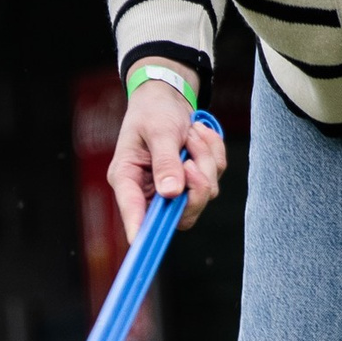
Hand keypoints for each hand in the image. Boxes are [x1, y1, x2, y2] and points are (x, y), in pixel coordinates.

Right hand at [110, 81, 227, 241]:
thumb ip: (165, 161)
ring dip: (204, 160)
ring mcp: (173, 189)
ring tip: (190, 135)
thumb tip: (171, 193)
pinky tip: (197, 135)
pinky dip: (212, 153)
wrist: (168, 97)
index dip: (138, 229)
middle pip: (178, 215)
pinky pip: (214, 179)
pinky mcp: (193, 182)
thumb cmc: (154, 111)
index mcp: (127, 178)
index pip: (132, 210)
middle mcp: (149, 190)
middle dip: (195, 186)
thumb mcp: (159, 131)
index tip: (141, 244)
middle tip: (192, 160)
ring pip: (202, 195)